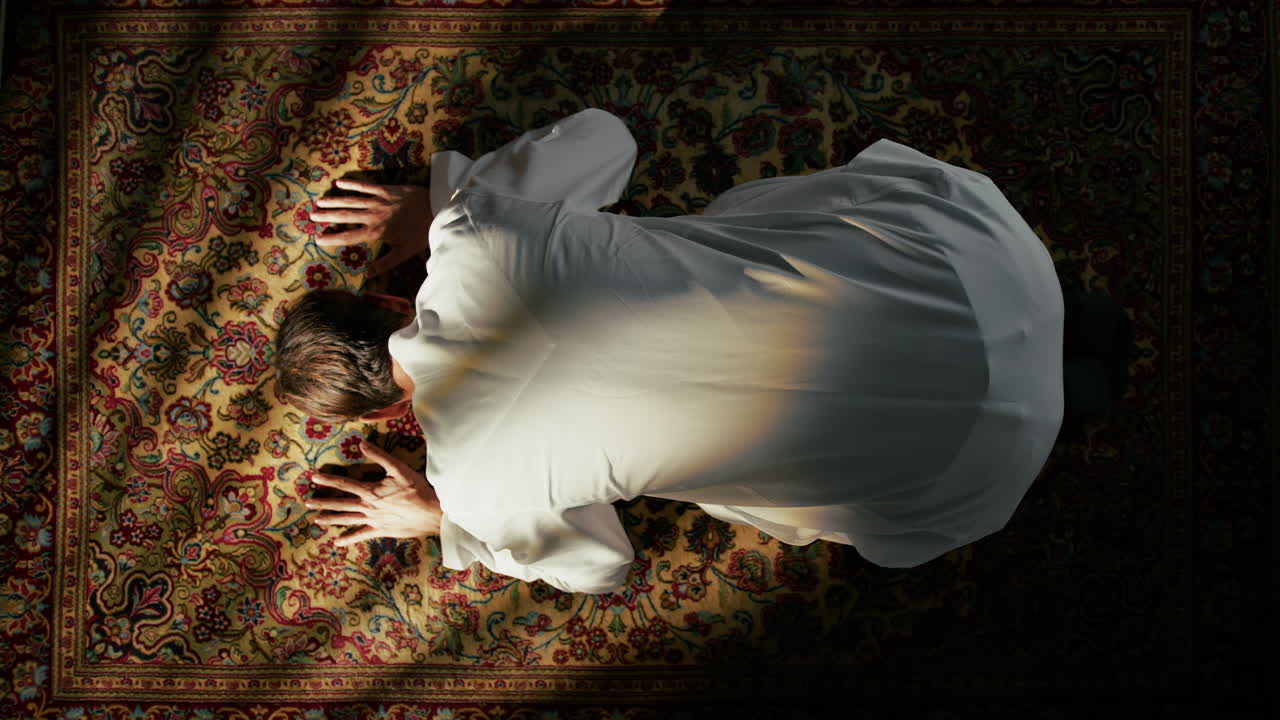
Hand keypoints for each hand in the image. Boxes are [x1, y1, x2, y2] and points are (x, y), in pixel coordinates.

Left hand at [305, 439, 441, 546]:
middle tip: (307, 502)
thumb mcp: (398, 468)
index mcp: (370, 491)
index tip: (313, 476)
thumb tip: (361, 443)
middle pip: (340, 503)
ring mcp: (372, 520)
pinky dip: (349, 539)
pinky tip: (337, 542)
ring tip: (316, 520)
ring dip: (331, 519)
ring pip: (347, 519)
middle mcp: (368, 507)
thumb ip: (379, 455)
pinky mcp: (380, 530)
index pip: (344, 483)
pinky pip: (361, 535)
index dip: (328, 479)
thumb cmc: (416, 489)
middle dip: (323, 502)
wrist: (430, 512)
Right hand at [310, 178, 430, 277]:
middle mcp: (374, 215)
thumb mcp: (404, 252)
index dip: (332, 238)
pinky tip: (338, 183)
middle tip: (311, 217)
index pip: (349, 236)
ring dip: (334, 201)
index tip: (317, 239)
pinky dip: (351, 184)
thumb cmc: (422, 233)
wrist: (437, 210)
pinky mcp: (386, 189)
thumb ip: (385, 263)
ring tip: (319, 202)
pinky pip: (365, 185)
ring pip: (351, 200)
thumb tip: (368, 274)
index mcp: (376, 232)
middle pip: (345, 216)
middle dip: (327, 216)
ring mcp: (379, 200)